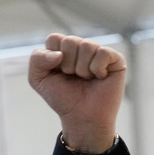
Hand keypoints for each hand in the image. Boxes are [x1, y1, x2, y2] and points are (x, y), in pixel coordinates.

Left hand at [28, 34, 125, 153]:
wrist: (81, 116)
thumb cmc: (61, 97)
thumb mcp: (38, 79)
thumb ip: (37, 60)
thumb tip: (59, 54)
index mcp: (63, 49)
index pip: (54, 38)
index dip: (51, 58)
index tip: (56, 72)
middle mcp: (81, 47)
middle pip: (69, 41)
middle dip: (67, 64)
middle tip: (72, 77)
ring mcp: (99, 52)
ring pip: (86, 45)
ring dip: (81, 68)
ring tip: (85, 78)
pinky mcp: (115, 59)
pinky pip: (102, 52)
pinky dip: (96, 69)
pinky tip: (99, 77)